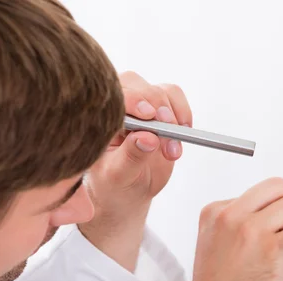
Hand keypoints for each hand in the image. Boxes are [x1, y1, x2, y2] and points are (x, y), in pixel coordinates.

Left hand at [85, 71, 191, 216]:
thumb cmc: (114, 184)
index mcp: (99, 119)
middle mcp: (118, 106)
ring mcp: (140, 105)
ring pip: (160, 91)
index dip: (133, 100)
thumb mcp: (118, 176)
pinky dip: (183, 113)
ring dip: (173, 119)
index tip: (149, 115)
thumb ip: (131, 156)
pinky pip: (174, 96)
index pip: (113, 97)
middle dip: (158, 111)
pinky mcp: (159, 108)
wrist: (128, 191)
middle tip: (168, 135)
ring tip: (172, 151)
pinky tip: (181, 134)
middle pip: (139, 87)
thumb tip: (148, 137)